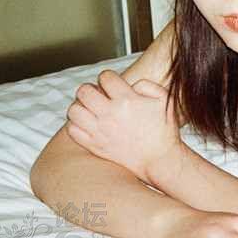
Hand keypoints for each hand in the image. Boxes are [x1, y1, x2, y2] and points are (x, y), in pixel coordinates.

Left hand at [65, 70, 180, 182]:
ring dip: (80, 106)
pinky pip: (73, 130)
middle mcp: (110, 114)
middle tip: (98, 95)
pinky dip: (76, 124)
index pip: (105, 77)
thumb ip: (147, 85)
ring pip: (74, 110)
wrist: (159, 159)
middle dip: (90, 88)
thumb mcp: (164, 100)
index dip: (108, 77)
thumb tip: (131, 85)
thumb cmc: (164, 130)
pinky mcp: (94, 145)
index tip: (112, 84)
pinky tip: (88, 124)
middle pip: (84, 91)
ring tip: (90, 109)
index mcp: (127, 100)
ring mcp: (100, 131)